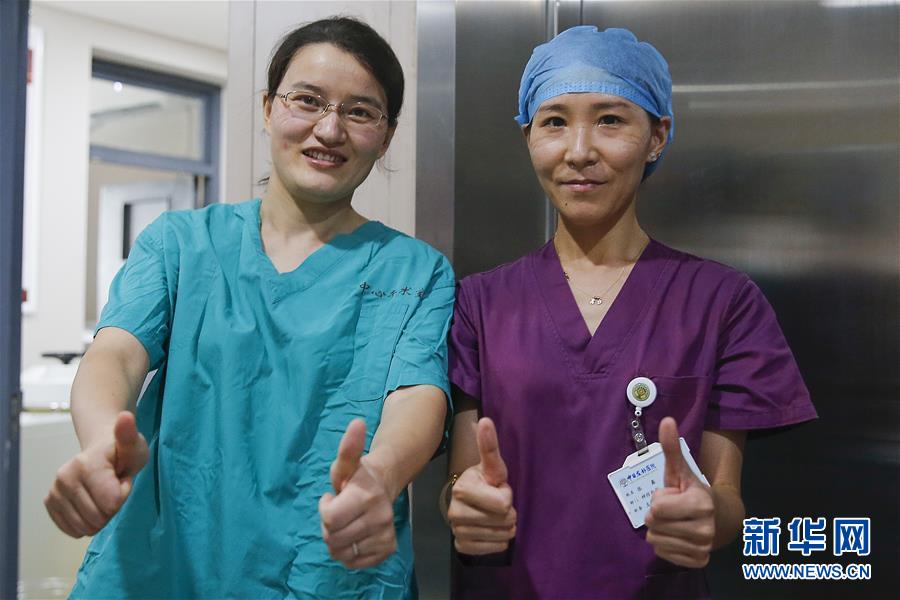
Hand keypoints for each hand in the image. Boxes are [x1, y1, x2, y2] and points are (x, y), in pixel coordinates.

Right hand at [44, 411, 147, 537]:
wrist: (101, 451)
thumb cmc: (121, 450)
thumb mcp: (133, 444)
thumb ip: (129, 435)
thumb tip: (125, 417)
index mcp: (86, 464)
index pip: (112, 503)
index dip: (123, 494)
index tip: (122, 478)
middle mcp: (65, 477)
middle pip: (99, 518)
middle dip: (113, 505)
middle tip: (113, 485)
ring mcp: (55, 490)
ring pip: (86, 527)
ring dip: (100, 515)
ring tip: (102, 492)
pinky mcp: (50, 502)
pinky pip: (72, 529)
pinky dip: (86, 522)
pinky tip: (90, 503)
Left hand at [319, 419, 396, 569]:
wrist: (383, 487)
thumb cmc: (357, 477)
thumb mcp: (346, 463)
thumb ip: (348, 447)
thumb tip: (357, 422)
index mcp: (366, 496)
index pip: (329, 519)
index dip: (325, 510)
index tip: (332, 498)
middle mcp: (379, 518)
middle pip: (333, 538)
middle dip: (329, 526)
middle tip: (339, 512)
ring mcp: (384, 535)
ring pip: (342, 553)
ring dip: (336, 541)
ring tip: (346, 524)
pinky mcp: (387, 550)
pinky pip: (354, 563)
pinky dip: (349, 553)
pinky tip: (354, 536)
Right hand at [448, 417, 515, 554]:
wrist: (469, 500)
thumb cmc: (485, 480)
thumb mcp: (491, 465)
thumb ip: (489, 445)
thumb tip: (485, 420)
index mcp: (462, 489)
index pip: (504, 503)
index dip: (506, 494)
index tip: (496, 487)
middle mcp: (455, 512)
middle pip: (505, 520)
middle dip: (507, 511)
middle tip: (495, 501)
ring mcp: (457, 531)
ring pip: (502, 536)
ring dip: (505, 526)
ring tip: (494, 514)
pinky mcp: (461, 546)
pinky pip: (494, 549)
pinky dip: (498, 541)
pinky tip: (491, 529)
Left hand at [645, 417, 714, 567]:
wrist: (719, 517)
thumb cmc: (692, 491)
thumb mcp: (680, 470)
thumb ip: (671, 447)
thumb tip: (667, 420)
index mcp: (701, 504)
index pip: (655, 508)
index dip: (659, 499)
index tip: (674, 496)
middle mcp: (705, 530)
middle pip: (653, 526)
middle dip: (657, 515)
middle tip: (674, 509)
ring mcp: (702, 548)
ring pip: (655, 541)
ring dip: (660, 530)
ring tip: (675, 521)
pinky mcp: (698, 562)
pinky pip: (663, 555)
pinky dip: (666, 546)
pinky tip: (678, 535)